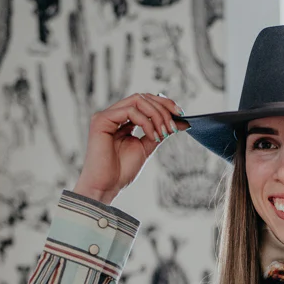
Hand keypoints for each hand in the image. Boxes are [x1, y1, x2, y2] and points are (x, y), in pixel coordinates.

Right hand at [73, 92, 190, 203]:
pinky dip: (146, 122)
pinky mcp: (101, 120)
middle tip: (174, 125)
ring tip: (164, 133)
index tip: (180, 114)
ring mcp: (106, 115)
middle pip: (143, 97)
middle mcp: (114, 114)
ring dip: (157, 115)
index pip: (145, 101)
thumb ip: (160, 132)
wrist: (107, 186)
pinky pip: (130, 111)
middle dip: (163, 108)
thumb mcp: (146, 147)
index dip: (164, 104)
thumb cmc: (122, 171)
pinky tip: (152, 136)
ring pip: (138, 100)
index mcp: (123, 119)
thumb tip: (181, 122)